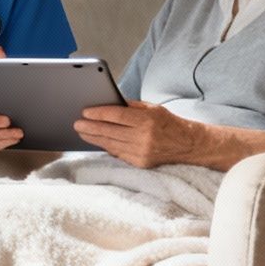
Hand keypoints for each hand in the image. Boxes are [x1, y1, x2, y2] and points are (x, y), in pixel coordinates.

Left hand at [72, 101, 200, 167]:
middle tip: (76, 123)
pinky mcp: (140, 163)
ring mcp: (142, 152)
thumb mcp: (152, 108)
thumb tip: (108, 103)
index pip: (117, 116)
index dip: (99, 114)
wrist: (188, 144)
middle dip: (90, 127)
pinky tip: (97, 141)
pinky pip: (118, 154)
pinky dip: (106, 147)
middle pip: (110, 132)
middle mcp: (144, 137)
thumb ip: (130, 106)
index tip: (85, 112)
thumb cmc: (168, 123)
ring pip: (111, 144)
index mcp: (147, 120)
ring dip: (94, 138)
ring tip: (82, 132)